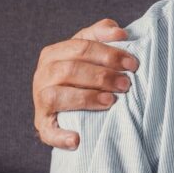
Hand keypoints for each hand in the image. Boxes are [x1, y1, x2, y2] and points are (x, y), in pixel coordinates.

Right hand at [32, 18, 138, 149]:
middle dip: (102, 76)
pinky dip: (61, 136)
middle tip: (127, 84)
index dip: (109, 54)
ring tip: (111, 101)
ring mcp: (40, 100)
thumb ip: (101, 34)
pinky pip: (47, 131)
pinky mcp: (42, 124)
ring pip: (57, 96)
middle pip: (71, 70)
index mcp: (54, 53)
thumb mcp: (89, 49)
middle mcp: (43, 74)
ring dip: (86, 98)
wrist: (63, 102)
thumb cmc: (82, 71)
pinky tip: (77, 139)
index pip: (82, 47)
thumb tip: (119, 32)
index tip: (133, 63)